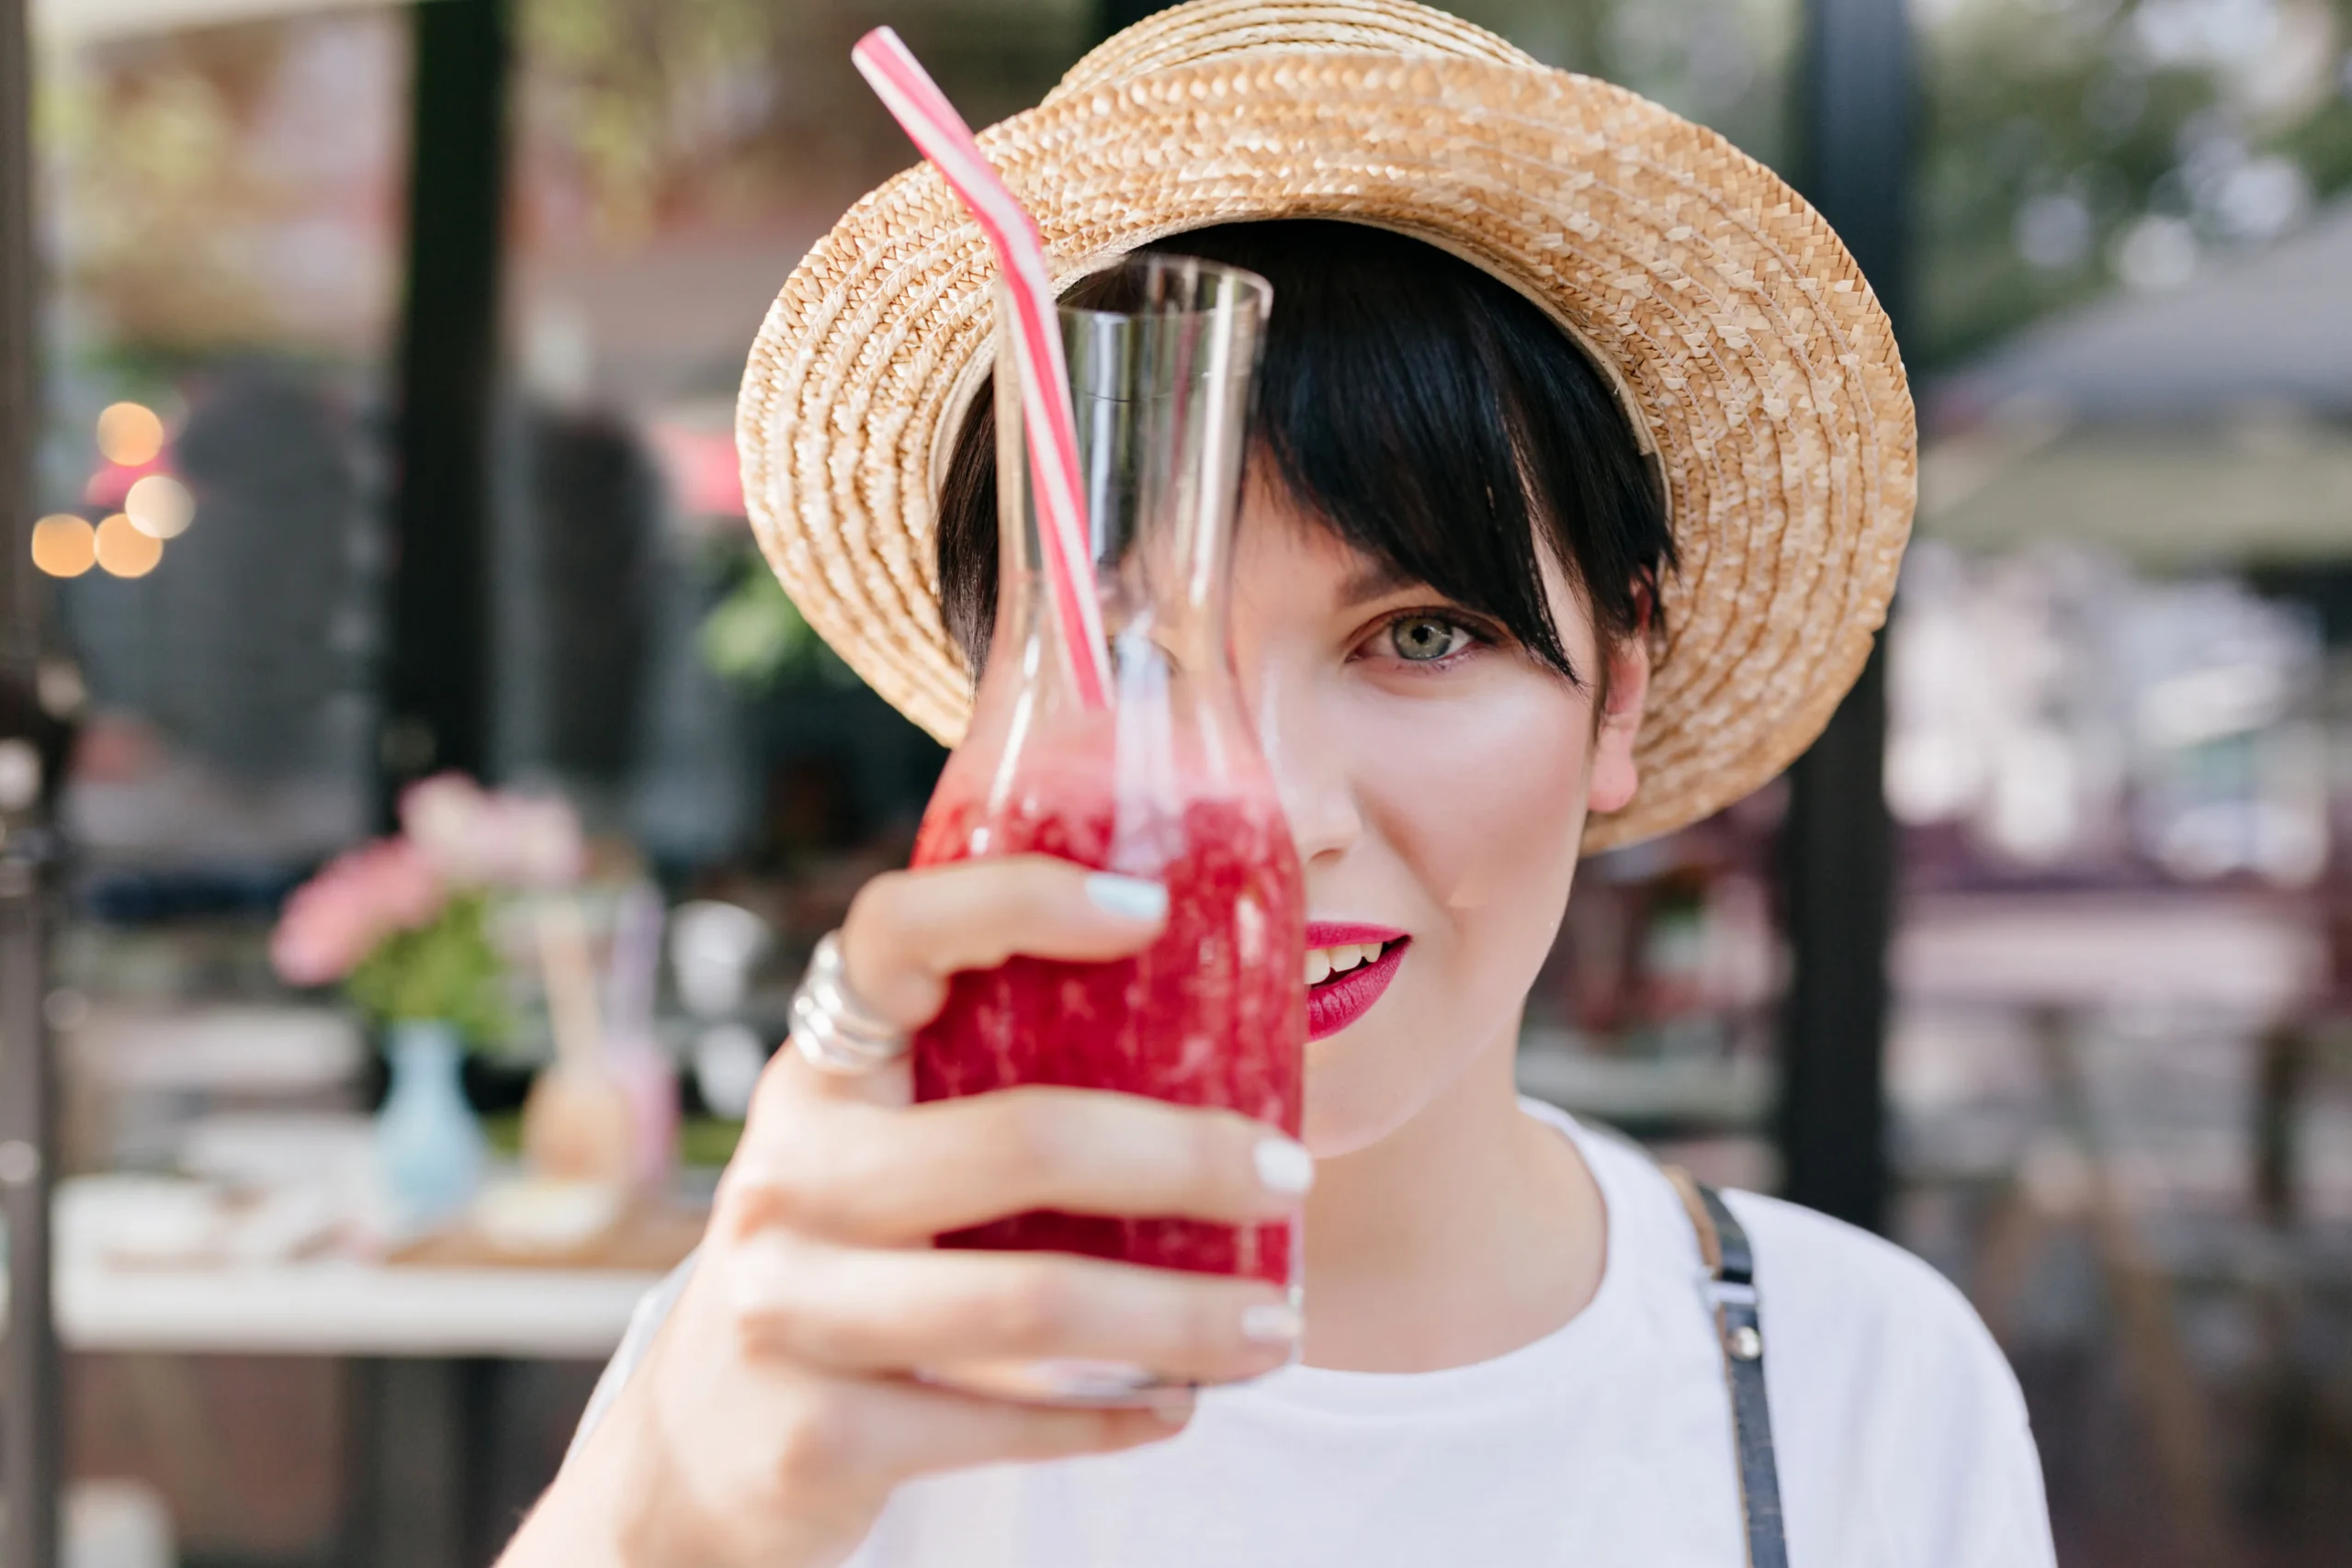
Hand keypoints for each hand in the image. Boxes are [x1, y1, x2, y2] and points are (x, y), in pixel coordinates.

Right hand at [499, 856, 1312, 1567]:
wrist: (698, 1452)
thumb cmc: (845, 1264)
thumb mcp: (875, 1155)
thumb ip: (980, 1093)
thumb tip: (1218, 1030)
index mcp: (821, 1076)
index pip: (893, 936)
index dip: (1016, 900)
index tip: (1151, 908)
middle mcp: (791, 1173)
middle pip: (1022, 1139)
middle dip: (1185, 1158)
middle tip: (1288, 1174)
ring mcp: (791, 1307)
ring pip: (1034, 1302)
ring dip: (1184, 1318)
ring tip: (1276, 1326)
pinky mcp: (814, 1437)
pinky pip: (1009, 1424)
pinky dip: (1118, 1415)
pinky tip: (1179, 1406)